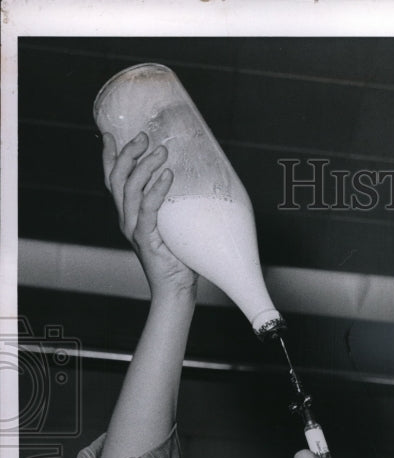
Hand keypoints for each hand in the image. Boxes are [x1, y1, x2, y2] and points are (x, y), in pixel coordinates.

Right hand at [102, 131, 197, 298]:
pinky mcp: (146, 240)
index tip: (109, 134)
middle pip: (118, 179)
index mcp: (129, 215)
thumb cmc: (178, 257)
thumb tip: (186, 180)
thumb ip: (171, 205)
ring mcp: (134, 230)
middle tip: (145, 136)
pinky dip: (156, 190)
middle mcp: (126, 220)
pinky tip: (167, 176)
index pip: (112, 180)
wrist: (176, 289)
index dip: (108, 157)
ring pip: (131, 189)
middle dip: (129, 154)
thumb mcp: (172, 225)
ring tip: (161, 151)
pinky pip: (148, 209)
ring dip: (145, 166)